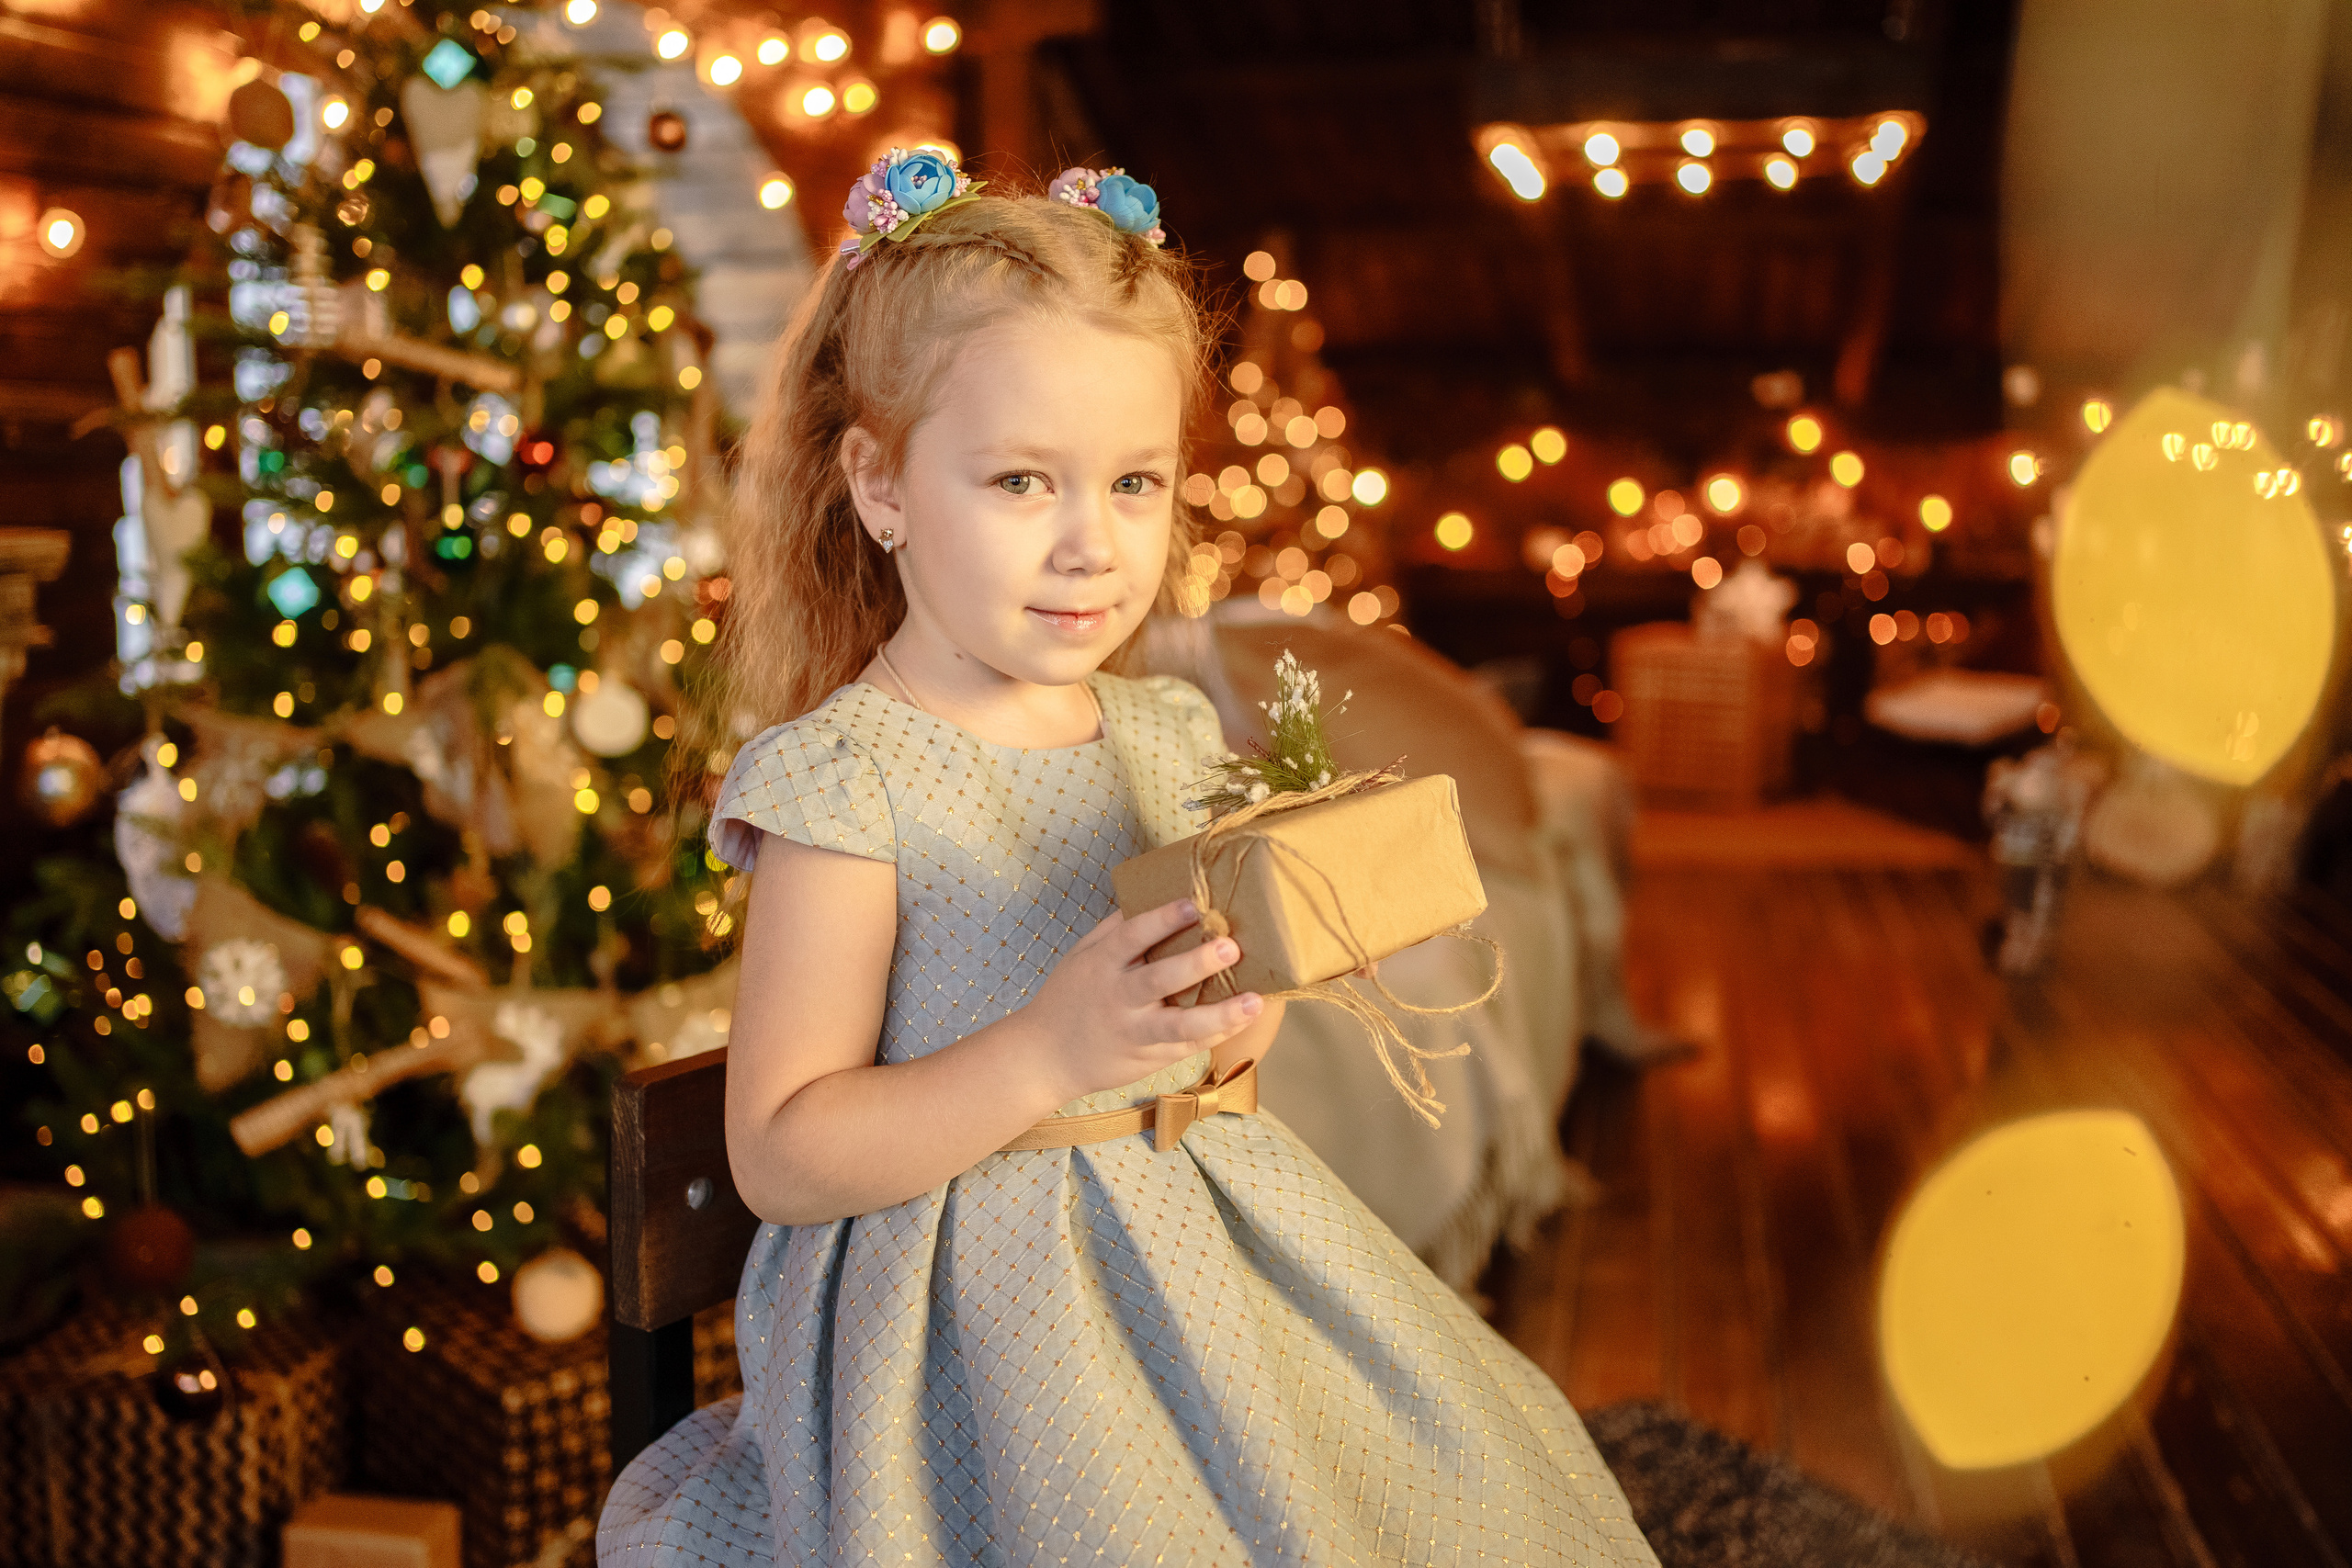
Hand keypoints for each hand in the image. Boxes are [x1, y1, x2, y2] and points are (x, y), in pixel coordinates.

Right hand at [1020, 898, 1262, 1104]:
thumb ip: (1115, 930)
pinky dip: (1218, 1032)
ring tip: (1255, 1001)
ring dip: (1221, 1013)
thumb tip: (1151, 896)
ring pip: (1180, 1025)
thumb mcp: (1082, 957)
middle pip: (1159, 980)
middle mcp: (1119, 999)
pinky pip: (1188, 1045)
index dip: (1162, 920)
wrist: (1045, 1058)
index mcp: (1101, 966)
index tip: (1193, 904)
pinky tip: (1245, 1017)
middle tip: (1230, 946)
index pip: (1131, 937)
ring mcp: (1135, 1032)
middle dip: (1196, 963)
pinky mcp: (1150, 1057)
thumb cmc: (1068, 998)